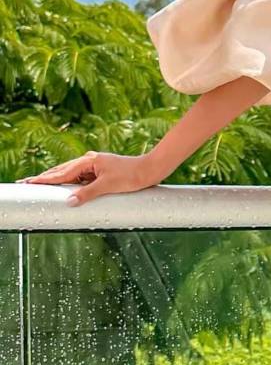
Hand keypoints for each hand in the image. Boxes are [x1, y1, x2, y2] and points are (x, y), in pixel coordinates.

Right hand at [15, 150, 163, 205]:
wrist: (151, 169)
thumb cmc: (132, 176)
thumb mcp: (108, 186)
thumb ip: (87, 194)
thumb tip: (69, 202)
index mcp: (88, 162)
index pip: (61, 173)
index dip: (44, 179)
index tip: (28, 182)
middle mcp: (89, 161)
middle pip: (62, 171)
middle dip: (44, 178)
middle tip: (25, 183)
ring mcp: (95, 166)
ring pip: (71, 174)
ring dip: (56, 179)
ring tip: (39, 184)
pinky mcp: (101, 171)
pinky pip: (81, 177)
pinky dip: (70, 182)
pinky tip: (64, 186)